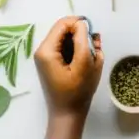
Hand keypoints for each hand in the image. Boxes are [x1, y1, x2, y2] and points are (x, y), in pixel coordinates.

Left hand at [35, 16, 103, 138]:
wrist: (68, 115)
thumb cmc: (76, 91)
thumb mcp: (84, 63)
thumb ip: (82, 39)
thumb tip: (81, 23)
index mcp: (46, 49)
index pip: (63, 24)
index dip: (79, 24)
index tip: (93, 35)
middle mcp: (43, 51)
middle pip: (64, 31)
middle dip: (81, 35)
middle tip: (95, 48)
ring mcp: (46, 58)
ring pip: (66, 40)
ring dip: (81, 44)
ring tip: (93, 57)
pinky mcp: (52, 64)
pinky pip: (66, 49)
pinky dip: (78, 51)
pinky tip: (87, 62)